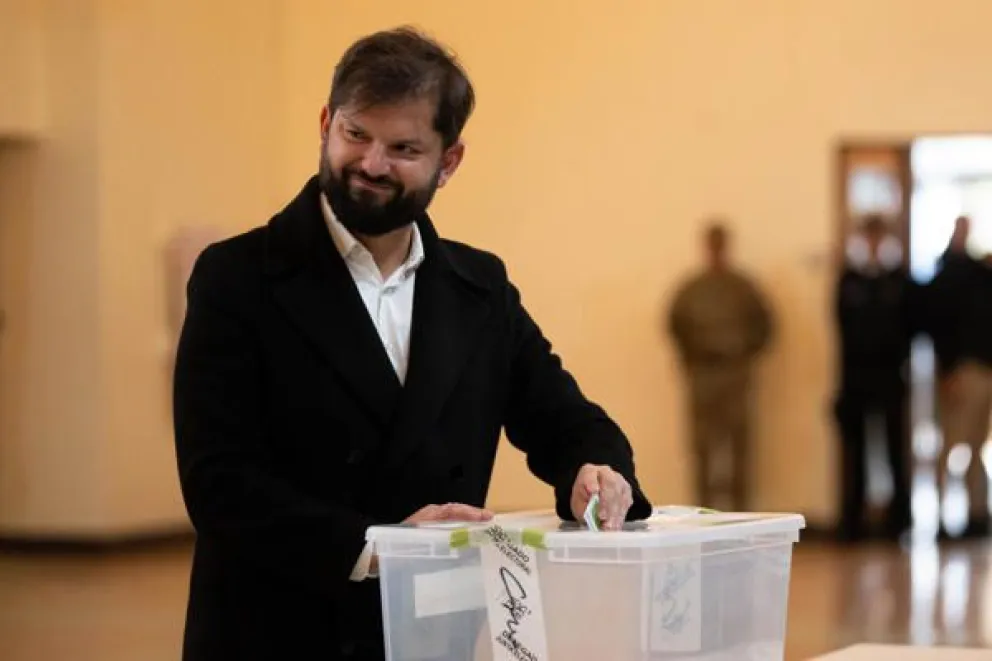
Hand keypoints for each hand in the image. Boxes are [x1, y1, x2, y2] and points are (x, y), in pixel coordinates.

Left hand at [369, 503, 493, 574]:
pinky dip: (461, 537)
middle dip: (475, 520)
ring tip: (485, 537)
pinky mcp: (428, 539)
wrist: (378, 555)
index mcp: (431, 514)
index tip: (488, 518)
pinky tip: (468, 548)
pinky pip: (449, 534)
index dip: (473, 513)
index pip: (456, 509)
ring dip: (469, 528)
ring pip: (455, 525)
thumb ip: (440, 533)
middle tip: (492, 527)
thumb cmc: (399, 544)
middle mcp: (432, 518)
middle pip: (458, 515)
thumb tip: (460, 531)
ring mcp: (430, 528)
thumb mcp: (422, 536)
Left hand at [570, 464, 632, 530]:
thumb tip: (590, 512)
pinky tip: (615, 526)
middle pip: (610, 484)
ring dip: (615, 513)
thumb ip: (583, 506)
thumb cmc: (585, 500)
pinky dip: (620, 516)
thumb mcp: (577, 503)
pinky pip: (626, 503)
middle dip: (607, 502)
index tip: (592, 491)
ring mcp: (619, 481)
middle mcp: (606, 472)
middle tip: (602, 517)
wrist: (595, 498)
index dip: (591, 482)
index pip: (590, 474)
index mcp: (589, 472)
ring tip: (608, 527)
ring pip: (620, 494)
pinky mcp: (627, 492)